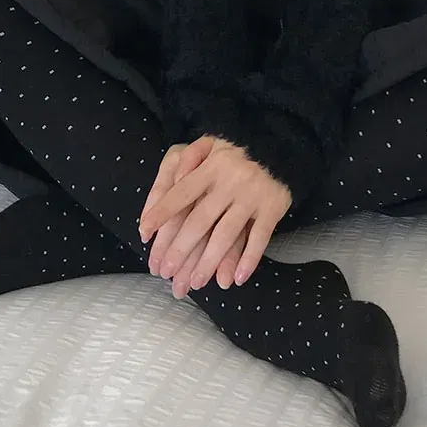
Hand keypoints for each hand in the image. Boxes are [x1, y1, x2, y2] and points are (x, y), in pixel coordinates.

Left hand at [140, 135, 291, 289]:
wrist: (282, 146)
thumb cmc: (237, 151)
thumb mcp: (210, 144)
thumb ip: (188, 158)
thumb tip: (174, 178)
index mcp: (211, 167)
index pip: (181, 194)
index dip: (161, 213)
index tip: (144, 233)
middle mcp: (230, 182)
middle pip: (199, 221)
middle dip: (180, 249)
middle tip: (165, 272)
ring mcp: (252, 196)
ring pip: (226, 235)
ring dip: (209, 262)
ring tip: (195, 283)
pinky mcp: (273, 207)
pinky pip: (259, 238)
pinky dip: (248, 260)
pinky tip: (237, 279)